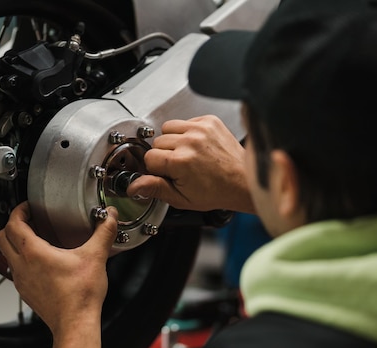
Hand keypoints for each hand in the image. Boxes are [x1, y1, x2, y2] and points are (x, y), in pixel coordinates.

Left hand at [0, 202, 117, 334]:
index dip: (18, 211)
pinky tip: (41, 262)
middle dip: (12, 225)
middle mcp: (22, 266)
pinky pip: (15, 271)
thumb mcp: (95, 257)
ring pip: (6, 255)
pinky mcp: (26, 292)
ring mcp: (21, 281)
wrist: (75, 324)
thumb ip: (104, 232)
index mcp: (33, 252)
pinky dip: (22, 261)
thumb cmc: (80, 295)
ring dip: (15, 243)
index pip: (13, 224)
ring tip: (34, 238)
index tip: (27, 207)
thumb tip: (109, 217)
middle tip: (28, 220)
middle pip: (1, 238)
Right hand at [127, 115, 254, 212]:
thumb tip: (133, 186)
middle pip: (158, 142)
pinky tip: (196, 146)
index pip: (149, 157)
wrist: (243, 180)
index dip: (155, 168)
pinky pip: (185, 121)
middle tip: (179, 167)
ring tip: (186, 154)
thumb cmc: (216, 191)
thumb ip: (155, 189)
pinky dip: (187, 132)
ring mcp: (201, 129)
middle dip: (164, 154)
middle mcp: (190, 142)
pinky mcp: (209, 121)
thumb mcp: (181, 198)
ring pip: (168, 128)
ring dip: (173, 140)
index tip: (166, 173)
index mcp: (181, 162)